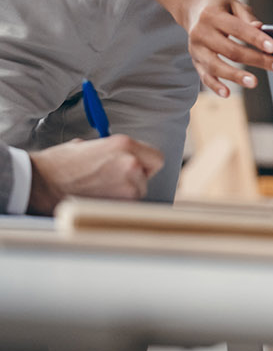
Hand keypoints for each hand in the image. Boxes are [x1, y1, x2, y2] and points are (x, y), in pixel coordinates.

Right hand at [27, 135, 164, 214]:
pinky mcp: (117, 205)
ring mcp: (126, 186)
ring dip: (124, 193)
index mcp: (124, 144)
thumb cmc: (58, 165)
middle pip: (148, 176)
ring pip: (138, 193)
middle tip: (113, 181)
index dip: (146, 164)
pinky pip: (126, 206)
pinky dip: (115, 205)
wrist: (39, 183)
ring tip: (100, 191)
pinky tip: (97, 200)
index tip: (136, 168)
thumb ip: (111, 150)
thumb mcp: (89, 145)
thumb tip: (118, 157)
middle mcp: (131, 163)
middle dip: (135, 179)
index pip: (156, 158)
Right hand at [181, 0, 272, 97]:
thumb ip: (247, 18)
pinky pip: (204, 76)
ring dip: (235, 76)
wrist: (193, 8)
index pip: (238, 29)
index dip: (256, 38)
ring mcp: (196, 49)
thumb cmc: (220, 7)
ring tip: (254, 82)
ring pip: (216, 66)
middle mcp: (201, 33)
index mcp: (212, 16)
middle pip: (231, 50)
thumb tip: (260, 29)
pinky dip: (215, 86)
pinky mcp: (195, 61)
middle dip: (257, 60)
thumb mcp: (233, 5)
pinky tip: (227, 93)